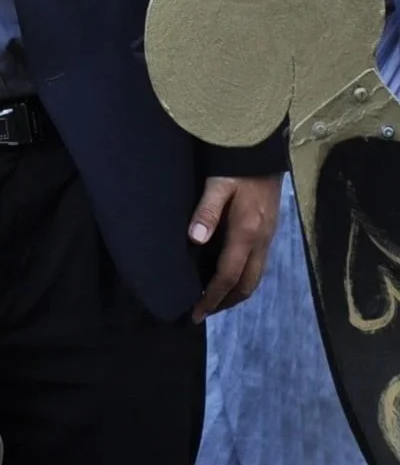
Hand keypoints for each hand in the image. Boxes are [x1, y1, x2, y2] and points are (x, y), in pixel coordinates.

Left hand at [189, 173, 281, 321]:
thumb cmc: (236, 166)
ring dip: (235, 292)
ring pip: (255, 277)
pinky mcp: (269, 232)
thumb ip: (207, 210)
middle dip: (225, 302)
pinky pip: (258, 265)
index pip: (228, 275)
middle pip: (246, 284)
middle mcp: (261, 241)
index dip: (211, 297)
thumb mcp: (217, 184)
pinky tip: (229, 274)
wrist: (263, 151)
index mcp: (247, 233)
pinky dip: (243, 278)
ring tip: (214, 299)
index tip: (195, 313)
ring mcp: (268, 238)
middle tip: (203, 312)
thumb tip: (194, 239)